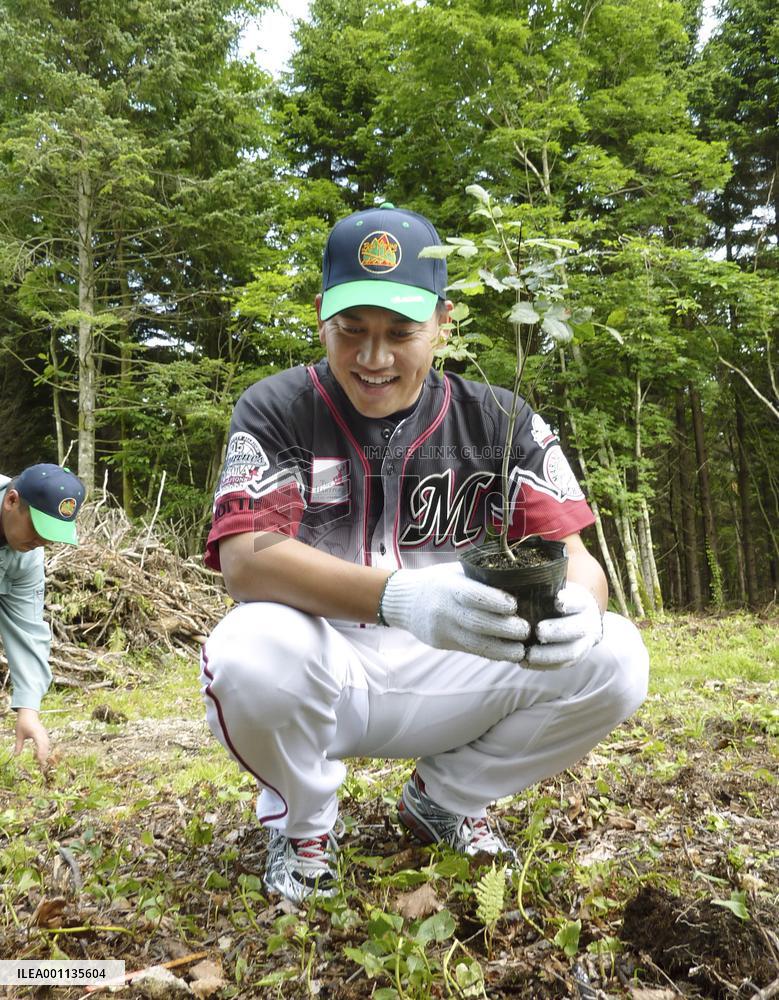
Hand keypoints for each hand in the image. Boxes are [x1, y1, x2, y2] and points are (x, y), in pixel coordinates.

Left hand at [14, 708, 50, 767]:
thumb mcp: (19, 734)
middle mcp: (42, 733)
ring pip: (47, 744)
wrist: (28, 713)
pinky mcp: (44, 734)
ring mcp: (44, 733)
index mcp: (36, 732)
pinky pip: (46, 742)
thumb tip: (16, 756)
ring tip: (42, 762)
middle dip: (44, 755)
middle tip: (42, 765)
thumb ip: (18, 745)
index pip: (40, 743)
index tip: (39, 760)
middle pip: (45, 745)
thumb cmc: (23, 723)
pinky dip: (45, 749)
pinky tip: (41, 755)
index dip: (40, 752)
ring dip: (45, 753)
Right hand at [380, 563, 528, 660]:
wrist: (405, 601)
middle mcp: (444, 610)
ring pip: (475, 643)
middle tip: (526, 629)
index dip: (493, 601)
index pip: (471, 595)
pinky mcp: (443, 644)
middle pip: (476, 622)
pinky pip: (470, 650)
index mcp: (447, 586)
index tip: (514, 605)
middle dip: (504, 628)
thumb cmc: (438, 581)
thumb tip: (518, 578)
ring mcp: (442, 630)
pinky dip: (491, 654)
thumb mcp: (454, 572)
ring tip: (522, 650)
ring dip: (501, 649)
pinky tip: (508, 655)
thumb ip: (479, 577)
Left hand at [525, 581, 602, 669]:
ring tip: (528, 655)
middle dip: (558, 630)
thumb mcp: (554, 588)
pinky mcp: (573, 658)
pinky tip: (524, 663)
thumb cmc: (555, 598)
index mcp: (582, 602)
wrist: (579, 616)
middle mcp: (586, 623)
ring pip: (571, 652)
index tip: (557, 600)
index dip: (570, 602)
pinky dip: (543, 666)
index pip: (579, 601)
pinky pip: (561, 665)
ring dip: (549, 655)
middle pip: (576, 628)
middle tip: (538, 631)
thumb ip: (539, 586)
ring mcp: (583, 643)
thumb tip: (512, 576)